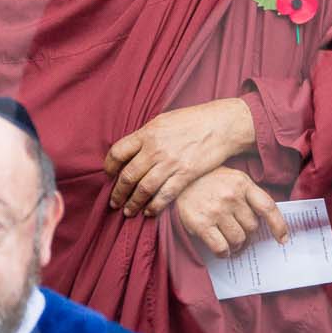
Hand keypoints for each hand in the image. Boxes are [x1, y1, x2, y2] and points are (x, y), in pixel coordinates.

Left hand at [105, 98, 256, 215]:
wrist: (222, 124)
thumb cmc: (194, 121)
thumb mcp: (164, 121)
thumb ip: (146, 136)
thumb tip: (131, 150)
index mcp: (147, 133)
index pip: (117, 152)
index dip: (109, 167)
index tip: (109, 176)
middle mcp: (155, 148)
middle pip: (128, 175)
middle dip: (118, 193)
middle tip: (114, 203)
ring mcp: (170, 162)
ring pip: (143, 189)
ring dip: (133, 203)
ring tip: (129, 211)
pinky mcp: (186, 174)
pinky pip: (164, 195)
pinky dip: (154, 206)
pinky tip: (150, 212)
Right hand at [175, 168, 287, 255]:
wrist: (174, 180)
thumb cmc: (206, 180)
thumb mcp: (231, 178)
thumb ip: (247, 194)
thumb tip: (264, 222)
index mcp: (242, 183)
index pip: (268, 207)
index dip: (279, 225)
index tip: (282, 239)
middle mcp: (231, 196)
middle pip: (252, 227)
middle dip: (248, 234)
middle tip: (239, 234)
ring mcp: (216, 210)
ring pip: (239, 239)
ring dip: (237, 245)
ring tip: (230, 242)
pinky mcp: (201, 224)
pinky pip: (221, 247)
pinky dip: (224, 253)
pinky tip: (222, 250)